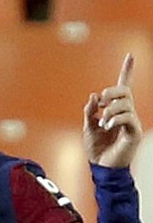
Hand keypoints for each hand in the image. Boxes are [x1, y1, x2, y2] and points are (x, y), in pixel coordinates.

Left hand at [83, 53, 141, 167]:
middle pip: (124, 91)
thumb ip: (90, 111)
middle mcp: (126, 113)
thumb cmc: (96, 148)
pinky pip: (128, 117)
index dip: (127, 71)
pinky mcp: (134, 132)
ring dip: (110, 110)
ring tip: (103, 122)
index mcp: (115, 110)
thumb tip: (94, 96)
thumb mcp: (87, 127)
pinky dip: (115, 119)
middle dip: (111, 92)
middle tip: (100, 104)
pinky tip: (108, 127)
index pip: (123, 87)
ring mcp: (131, 122)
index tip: (130, 56)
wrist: (101, 166)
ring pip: (125, 103)